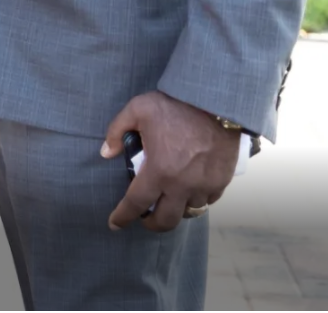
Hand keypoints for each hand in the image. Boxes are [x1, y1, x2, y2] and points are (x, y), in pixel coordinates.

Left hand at [103, 91, 242, 232]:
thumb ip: (116, 131)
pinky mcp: (221, 182)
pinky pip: (206, 201)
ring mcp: (204, 186)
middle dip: (151, 224)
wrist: (216, 103)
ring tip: (165, 201)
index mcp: (159, 170)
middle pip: (165, 221)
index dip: (123, 216)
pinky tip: (187, 191)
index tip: (114, 224)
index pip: (136, 203)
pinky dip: (194, 201)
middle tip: (143, 218)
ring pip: (187, 212)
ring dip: (174, 210)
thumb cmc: (174, 105)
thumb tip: (106, 152)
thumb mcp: (137, 109)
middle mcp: (182, 185)